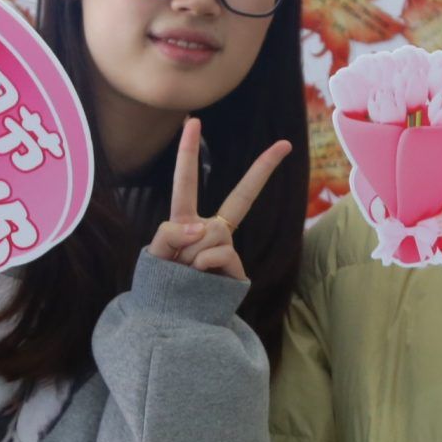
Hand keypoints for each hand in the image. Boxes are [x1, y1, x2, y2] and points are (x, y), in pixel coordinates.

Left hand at [147, 117, 292, 282]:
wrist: (175, 321)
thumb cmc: (162, 284)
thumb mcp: (156, 254)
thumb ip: (170, 233)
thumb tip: (203, 226)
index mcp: (189, 221)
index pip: (187, 182)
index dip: (188, 152)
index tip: (193, 120)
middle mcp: (213, 230)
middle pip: (241, 198)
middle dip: (262, 170)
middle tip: (285, 144)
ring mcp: (227, 248)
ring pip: (210, 234)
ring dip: (188, 254)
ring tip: (184, 274)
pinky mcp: (236, 269)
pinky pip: (213, 255)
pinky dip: (198, 267)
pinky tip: (198, 281)